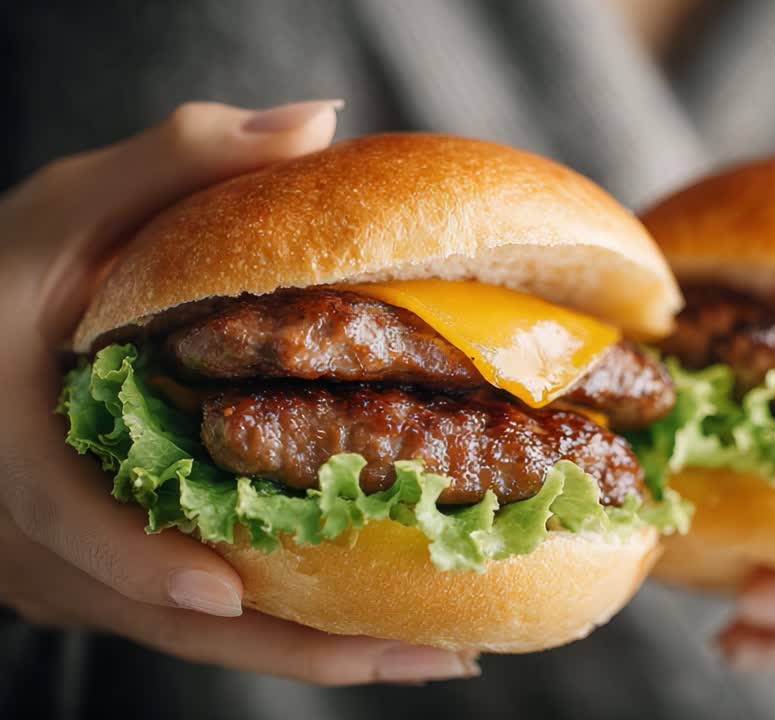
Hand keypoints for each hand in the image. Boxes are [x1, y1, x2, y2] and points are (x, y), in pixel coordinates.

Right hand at [0, 101, 477, 683]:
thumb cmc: (4, 273)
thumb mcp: (75, 206)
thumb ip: (181, 160)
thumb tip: (315, 126)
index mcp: (10, 443)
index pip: (64, 519)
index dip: (134, 559)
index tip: (222, 585)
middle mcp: (34, 535)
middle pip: (165, 613)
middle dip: (297, 645)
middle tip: (427, 654)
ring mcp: (70, 572)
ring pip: (191, 632)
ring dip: (310, 648)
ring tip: (434, 652)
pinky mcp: (105, 581)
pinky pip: (197, 619)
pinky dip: (284, 625)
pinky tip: (376, 622)